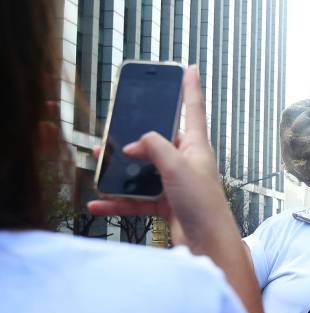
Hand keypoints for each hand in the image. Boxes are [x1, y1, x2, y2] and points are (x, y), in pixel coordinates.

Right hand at [87, 66, 236, 253]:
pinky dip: (119, 202)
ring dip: (122, 172)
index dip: (190, 88)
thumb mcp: (177, 165)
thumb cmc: (202, 203)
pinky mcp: (168, 207)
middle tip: (117, 126)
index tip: (190, 68)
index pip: (193, 110)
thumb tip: (133, 146)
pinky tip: (98, 203)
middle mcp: (188, 164)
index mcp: (197, 148)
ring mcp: (177, 185)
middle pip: (160, 142)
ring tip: (99, 165)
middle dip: (138, 137)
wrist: (209, 245)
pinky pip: (138, 200)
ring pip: (144, 172)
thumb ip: (154, 147)